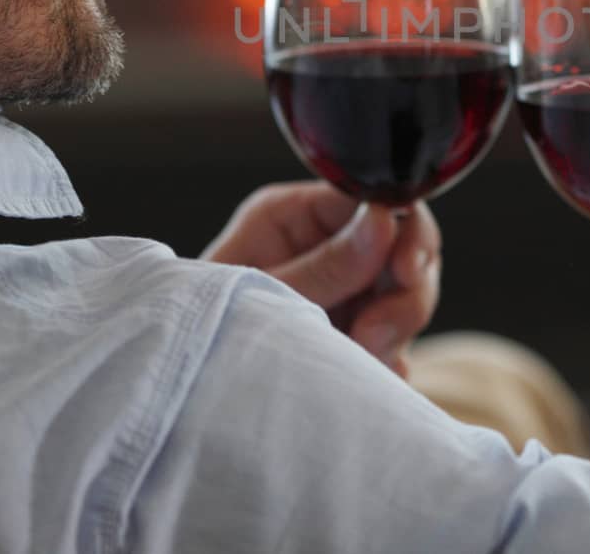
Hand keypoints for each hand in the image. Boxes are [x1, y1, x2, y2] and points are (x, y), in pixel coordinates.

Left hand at [201, 181, 440, 375]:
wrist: (180, 392)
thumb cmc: (204, 332)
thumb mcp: (264, 294)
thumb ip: (326, 264)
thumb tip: (385, 218)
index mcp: (294, 215)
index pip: (373, 197)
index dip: (404, 229)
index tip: (407, 270)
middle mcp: (325, 245)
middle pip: (407, 246)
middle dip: (404, 293)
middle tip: (373, 333)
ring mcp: (346, 291)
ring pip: (409, 296)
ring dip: (395, 331)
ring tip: (357, 356)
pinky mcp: (355, 334)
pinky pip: (398, 343)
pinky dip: (388, 363)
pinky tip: (359, 376)